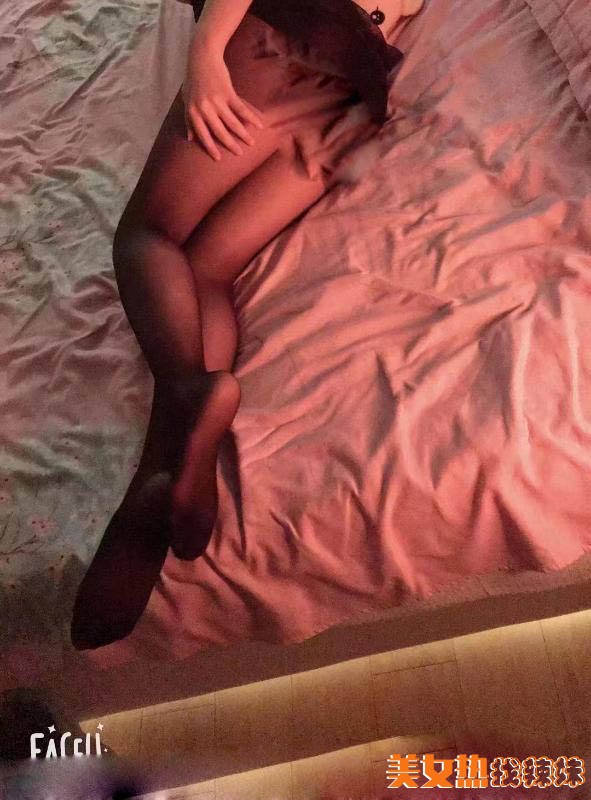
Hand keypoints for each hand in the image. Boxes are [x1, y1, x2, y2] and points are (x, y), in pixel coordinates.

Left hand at [182, 35, 264, 160]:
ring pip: (232, 123)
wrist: (202, 57)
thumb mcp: (186, 100)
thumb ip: (188, 120)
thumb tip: (190, 139)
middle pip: (220, 132)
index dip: (210, 147)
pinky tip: (260, 125)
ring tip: (251, 142)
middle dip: (230, 144)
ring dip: (243, 134)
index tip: (218, 159)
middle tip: (239, 154)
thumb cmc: (193, 79)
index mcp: (193, 112)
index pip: (203, 134)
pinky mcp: (228, 93)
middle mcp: (205, 108)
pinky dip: (251, 118)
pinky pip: (241, 109)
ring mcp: (217, 101)